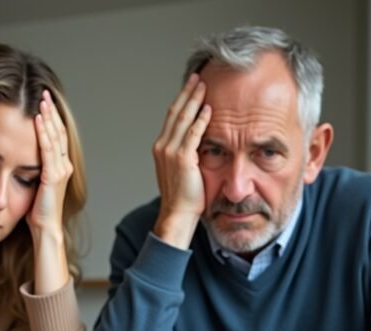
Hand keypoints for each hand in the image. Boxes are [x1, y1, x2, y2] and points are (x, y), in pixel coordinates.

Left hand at [28, 91, 73, 293]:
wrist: (45, 231)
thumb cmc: (36, 214)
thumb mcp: (33, 186)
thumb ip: (31, 170)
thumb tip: (19, 158)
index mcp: (59, 167)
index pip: (55, 136)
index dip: (50, 117)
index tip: (42, 100)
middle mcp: (63, 166)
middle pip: (58, 131)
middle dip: (51, 110)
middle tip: (44, 91)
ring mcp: (61, 170)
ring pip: (55, 136)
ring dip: (48, 116)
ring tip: (42, 98)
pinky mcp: (54, 176)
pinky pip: (48, 149)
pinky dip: (43, 132)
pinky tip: (38, 118)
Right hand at [151, 74, 211, 248]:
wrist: (177, 214)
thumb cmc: (183, 197)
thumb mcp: (181, 170)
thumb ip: (187, 153)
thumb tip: (199, 142)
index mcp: (160, 148)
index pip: (171, 117)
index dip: (181, 100)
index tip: (191, 87)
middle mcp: (162, 146)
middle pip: (175, 112)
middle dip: (187, 93)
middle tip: (197, 77)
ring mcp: (170, 152)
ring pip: (183, 118)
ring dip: (194, 100)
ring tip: (204, 86)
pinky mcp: (182, 159)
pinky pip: (193, 133)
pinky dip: (201, 119)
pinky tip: (209, 109)